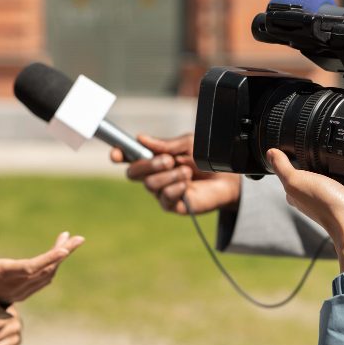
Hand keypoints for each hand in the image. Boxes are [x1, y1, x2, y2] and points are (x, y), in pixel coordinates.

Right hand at [0, 225, 82, 304]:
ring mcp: (22, 292)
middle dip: (63, 253)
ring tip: (68, 239)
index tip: (65, 250)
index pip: (31, 267)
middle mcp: (17, 286)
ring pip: (48, 274)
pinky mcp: (25, 293)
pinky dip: (54, 265)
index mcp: (5, 275)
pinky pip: (45, 279)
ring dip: (60, 257)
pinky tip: (59, 252)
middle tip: (79, 238)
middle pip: (46, 269)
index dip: (49, 259)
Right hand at [111, 133, 240, 214]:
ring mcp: (161, 191)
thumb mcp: (188, 144)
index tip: (116, 154)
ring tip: (187, 171)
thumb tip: (141, 139)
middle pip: (133, 173)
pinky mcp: (173, 205)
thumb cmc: (206, 159)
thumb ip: (166, 144)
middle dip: (148, 165)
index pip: (130, 157)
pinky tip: (187, 184)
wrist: (227, 178)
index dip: (120, 155)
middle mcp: (154, 175)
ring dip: (168, 176)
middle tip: (168, 160)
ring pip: (150, 185)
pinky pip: (164, 197)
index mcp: (154, 158)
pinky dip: (176, 188)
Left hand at [266, 148, 343, 272]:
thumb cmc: (326, 205)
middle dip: (313, 164)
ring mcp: (333, 199)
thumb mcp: (297, 181)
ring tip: (334, 156)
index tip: (294, 147)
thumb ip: (283, 168)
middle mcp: (313, 198)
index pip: (289, 175)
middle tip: (317, 150)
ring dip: (332, 169)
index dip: (290, 160)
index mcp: (297, 195)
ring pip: (329, 179)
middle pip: (310, 176)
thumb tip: (270, 152)